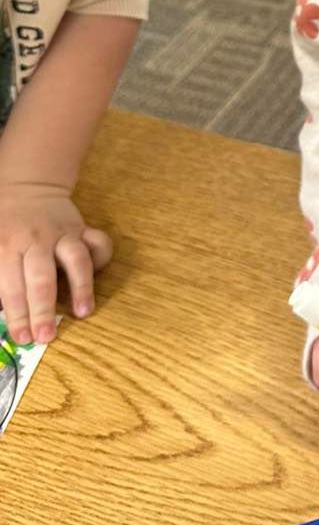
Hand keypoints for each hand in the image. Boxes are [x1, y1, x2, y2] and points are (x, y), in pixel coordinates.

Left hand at [0, 184, 112, 343]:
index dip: (17, 314)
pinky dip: (102, 257)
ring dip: (80, 287)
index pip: (11, 286)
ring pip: (76, 259)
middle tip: (47, 336)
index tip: (23, 337)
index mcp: (6, 246)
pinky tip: (98, 275)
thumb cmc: (4, 225)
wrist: (26, 187)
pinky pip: (98, 242)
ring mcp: (63, 233)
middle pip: (41, 277)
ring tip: (84, 312)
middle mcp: (36, 240)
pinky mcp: (82, 228)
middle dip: (43, 309)